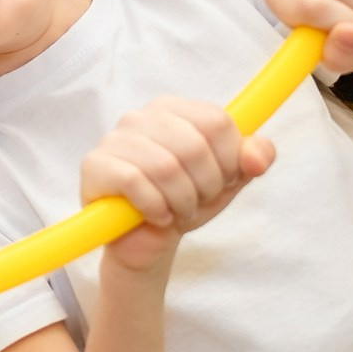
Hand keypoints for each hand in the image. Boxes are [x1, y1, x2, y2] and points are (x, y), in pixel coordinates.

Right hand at [81, 98, 273, 270]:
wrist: (146, 241)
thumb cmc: (184, 200)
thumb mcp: (228, 181)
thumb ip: (253, 159)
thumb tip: (257, 158)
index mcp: (174, 110)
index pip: (217, 121)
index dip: (229, 160)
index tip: (223, 181)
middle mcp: (141, 116)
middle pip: (194, 145)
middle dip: (206, 186)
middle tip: (197, 201)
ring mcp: (114, 138)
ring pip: (165, 166)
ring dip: (181, 202)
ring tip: (176, 210)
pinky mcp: (95, 165)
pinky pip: (135, 182)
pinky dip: (155, 208)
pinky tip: (156, 216)